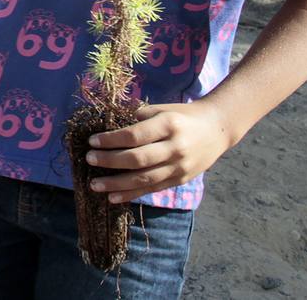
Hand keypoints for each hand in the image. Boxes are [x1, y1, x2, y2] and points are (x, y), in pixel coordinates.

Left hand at [85, 102, 232, 203]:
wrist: (218, 129)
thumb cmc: (182, 115)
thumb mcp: (162, 109)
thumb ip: (139, 119)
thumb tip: (109, 129)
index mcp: (168, 125)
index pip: (134, 135)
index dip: (111, 140)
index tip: (92, 141)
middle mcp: (174, 147)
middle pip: (137, 159)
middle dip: (110, 161)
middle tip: (89, 159)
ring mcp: (179, 167)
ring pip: (144, 179)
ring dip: (116, 184)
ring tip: (94, 185)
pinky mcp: (180, 180)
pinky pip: (153, 189)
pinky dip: (132, 194)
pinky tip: (113, 197)